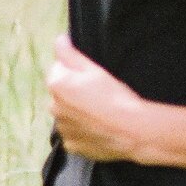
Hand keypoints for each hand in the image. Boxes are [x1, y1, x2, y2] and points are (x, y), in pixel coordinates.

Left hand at [46, 38, 157, 162]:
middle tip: (100, 95)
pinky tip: (99, 127)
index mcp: (56, 84)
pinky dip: (83, 131)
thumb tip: (59, 40)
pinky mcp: (72, 145)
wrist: (132, 130)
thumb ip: (70, 53)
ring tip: (101, 113)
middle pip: (62, 93)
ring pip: (68, 114)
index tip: (94, 79)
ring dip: (78, 112)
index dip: (78, 72)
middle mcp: (53, 107)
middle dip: (75, 92)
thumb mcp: (94, 69)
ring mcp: (62, 128)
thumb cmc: (115, 96)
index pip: (59, 69)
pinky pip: (74, 134)